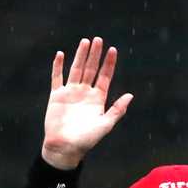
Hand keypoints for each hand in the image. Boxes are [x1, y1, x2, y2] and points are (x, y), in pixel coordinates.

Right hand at [40, 37, 133, 169]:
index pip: (105, 76)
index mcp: (98, 99)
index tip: (113, 50)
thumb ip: (117, 110)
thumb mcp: (105, 124)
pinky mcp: (56, 96)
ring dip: (80, 56)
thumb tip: (131, 95)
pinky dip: (57, 66)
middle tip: (98, 39)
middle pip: (91, 69)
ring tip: (85, 42)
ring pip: (76, 69)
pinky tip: (60, 54)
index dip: (108, 63)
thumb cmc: (87, 140)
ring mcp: (70, 93)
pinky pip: (57, 78)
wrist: (64, 148)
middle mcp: (85, 93)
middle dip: (95, 54)